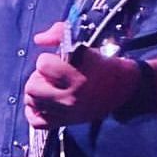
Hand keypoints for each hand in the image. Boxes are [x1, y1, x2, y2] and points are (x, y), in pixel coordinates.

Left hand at [24, 24, 139, 127]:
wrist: (124, 90)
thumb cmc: (104, 64)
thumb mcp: (87, 44)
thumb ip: (60, 33)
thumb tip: (38, 39)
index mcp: (78, 76)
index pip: (43, 65)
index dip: (47, 59)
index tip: (58, 61)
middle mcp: (71, 97)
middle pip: (32, 87)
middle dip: (38, 77)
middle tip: (51, 76)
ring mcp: (68, 112)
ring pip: (32, 102)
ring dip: (37, 92)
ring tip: (49, 87)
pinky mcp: (66, 122)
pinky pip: (37, 122)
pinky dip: (35, 112)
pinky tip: (43, 103)